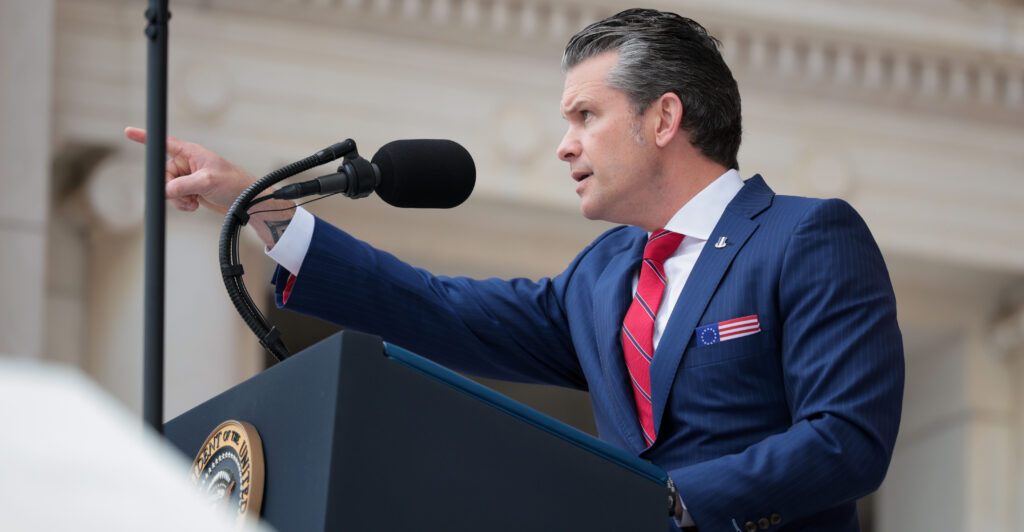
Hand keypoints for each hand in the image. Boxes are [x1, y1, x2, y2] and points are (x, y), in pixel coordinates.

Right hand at [124, 126, 256, 214]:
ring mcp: (188, 178)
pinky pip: (176, 198)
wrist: (245, 201)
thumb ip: (184, 184)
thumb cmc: (233, 183)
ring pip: (168, 189)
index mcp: (191, 153)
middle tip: (187, 197)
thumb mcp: (208, 181)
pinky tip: (194, 206)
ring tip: (193, 203)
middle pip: (163, 175)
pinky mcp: (191, 191)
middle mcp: (188, 163)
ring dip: (177, 199)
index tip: (128, 131)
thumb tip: (166, 191)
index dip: (146, 138)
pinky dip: (182, 204)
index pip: (165, 143)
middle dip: (171, 189)